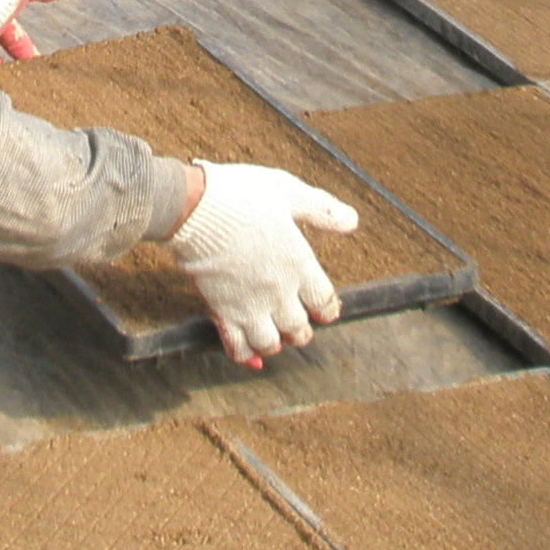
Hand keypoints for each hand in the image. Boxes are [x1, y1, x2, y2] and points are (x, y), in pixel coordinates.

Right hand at [168, 162, 358, 366]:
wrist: (197, 208)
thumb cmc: (242, 195)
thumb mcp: (288, 193)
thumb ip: (320, 210)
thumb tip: (352, 221)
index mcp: (299, 264)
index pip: (324, 301)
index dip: (327, 309)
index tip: (325, 311)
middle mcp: (279, 291)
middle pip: (298, 328)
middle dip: (300, 330)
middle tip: (296, 326)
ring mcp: (250, 305)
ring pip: (270, 343)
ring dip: (274, 343)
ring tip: (272, 338)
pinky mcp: (222, 311)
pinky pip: (236, 347)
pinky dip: (245, 356)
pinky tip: (250, 356)